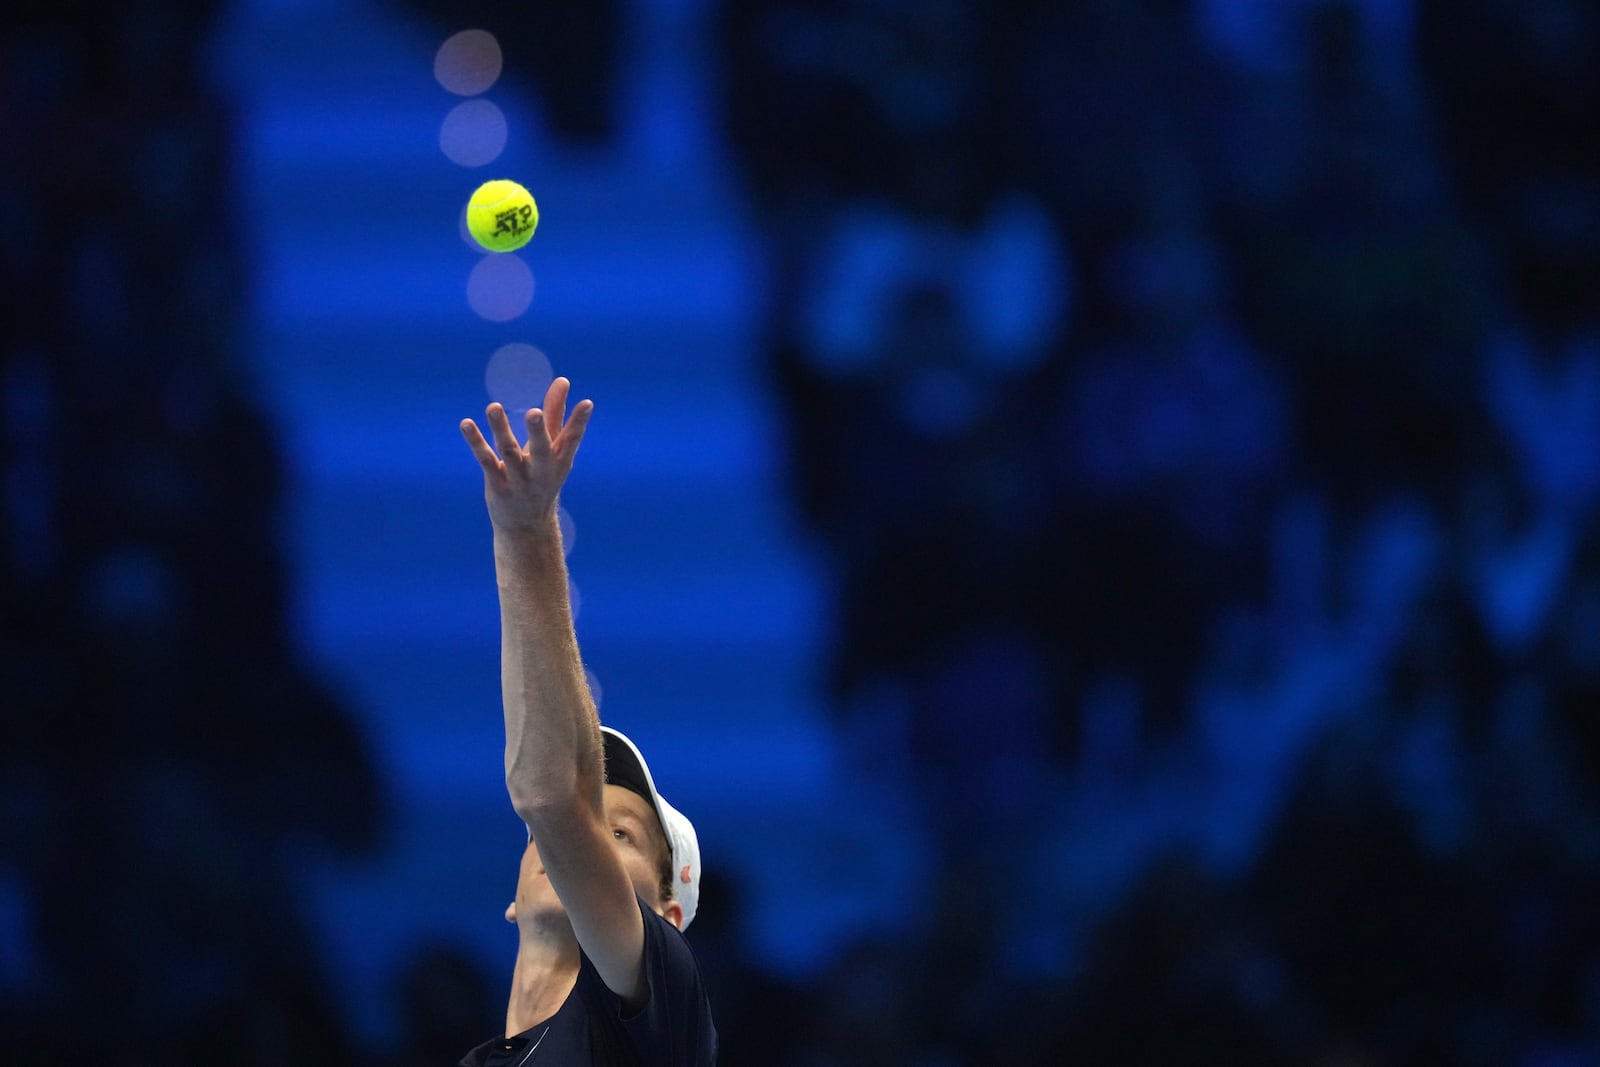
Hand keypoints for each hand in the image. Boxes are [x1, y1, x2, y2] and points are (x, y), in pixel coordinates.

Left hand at [461, 377, 593, 531]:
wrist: (527, 527)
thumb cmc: (542, 478)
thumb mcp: (553, 450)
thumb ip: (555, 414)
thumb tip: (562, 380)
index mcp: (560, 462)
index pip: (572, 440)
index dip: (580, 422)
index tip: (587, 403)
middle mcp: (541, 472)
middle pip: (541, 450)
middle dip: (538, 432)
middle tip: (534, 412)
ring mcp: (519, 480)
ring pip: (509, 452)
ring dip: (501, 429)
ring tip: (493, 406)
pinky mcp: (497, 485)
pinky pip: (486, 460)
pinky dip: (476, 442)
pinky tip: (466, 423)